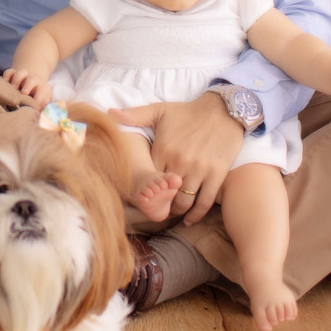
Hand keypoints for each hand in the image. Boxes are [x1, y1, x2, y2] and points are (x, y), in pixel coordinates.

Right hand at [2, 67, 51, 105]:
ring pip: (21, 73)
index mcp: (42, 88)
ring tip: (13, 88)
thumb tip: (41, 117)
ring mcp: (23, 76)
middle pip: (32, 80)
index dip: (38, 98)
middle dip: (28, 86)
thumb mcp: (43, 102)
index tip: (33, 107)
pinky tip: (4, 81)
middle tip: (24, 93)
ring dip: (17, 80)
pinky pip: (10, 72)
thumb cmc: (38, 98)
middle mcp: (33, 80)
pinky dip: (7, 75)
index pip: (42, 91)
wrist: (34, 83)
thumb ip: (42, 109)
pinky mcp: (13, 74)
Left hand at [144, 91, 245, 225]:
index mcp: (163, 148)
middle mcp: (180, 161)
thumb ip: (134, 115)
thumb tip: (108, 114)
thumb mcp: (159, 110)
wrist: (223, 110)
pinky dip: (196, 214)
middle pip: (165, 194)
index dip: (145, 190)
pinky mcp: (216, 174)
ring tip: (171, 213)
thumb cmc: (188, 111)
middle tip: (156, 210)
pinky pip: (205, 201)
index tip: (143, 197)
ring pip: (184, 202)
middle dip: (159, 205)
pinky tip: (189, 220)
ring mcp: (199, 169)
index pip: (148, 179)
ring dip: (176, 212)